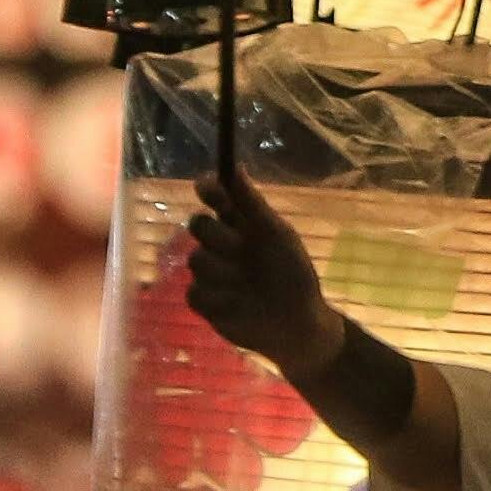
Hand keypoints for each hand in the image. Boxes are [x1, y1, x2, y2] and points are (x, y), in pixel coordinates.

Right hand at [179, 169, 343, 382]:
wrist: (295, 322)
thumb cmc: (293, 274)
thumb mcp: (277, 235)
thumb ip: (253, 205)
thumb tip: (235, 167)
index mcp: (243, 226)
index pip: (217, 199)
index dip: (209, 191)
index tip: (206, 186)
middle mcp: (223, 245)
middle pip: (199, 225)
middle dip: (217, 235)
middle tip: (239, 247)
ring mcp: (211, 273)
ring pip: (196, 260)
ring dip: (222, 271)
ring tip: (247, 285)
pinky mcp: (204, 301)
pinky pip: (194, 291)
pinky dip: (216, 297)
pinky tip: (237, 305)